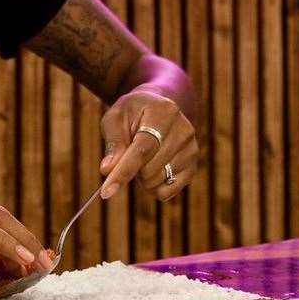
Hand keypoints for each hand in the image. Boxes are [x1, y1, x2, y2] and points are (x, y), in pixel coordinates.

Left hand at [99, 85, 198, 201]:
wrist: (156, 108)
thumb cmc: (131, 113)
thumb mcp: (115, 118)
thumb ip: (113, 143)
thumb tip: (108, 170)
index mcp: (163, 112)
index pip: (143, 149)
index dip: (124, 171)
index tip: (105, 191)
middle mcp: (183, 130)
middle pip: (149, 169)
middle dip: (130, 169)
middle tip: (127, 152)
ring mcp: (191, 149)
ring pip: (158, 181)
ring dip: (141, 177)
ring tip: (141, 156)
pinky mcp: (193, 166)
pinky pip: (168, 191)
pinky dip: (153, 187)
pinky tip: (150, 169)